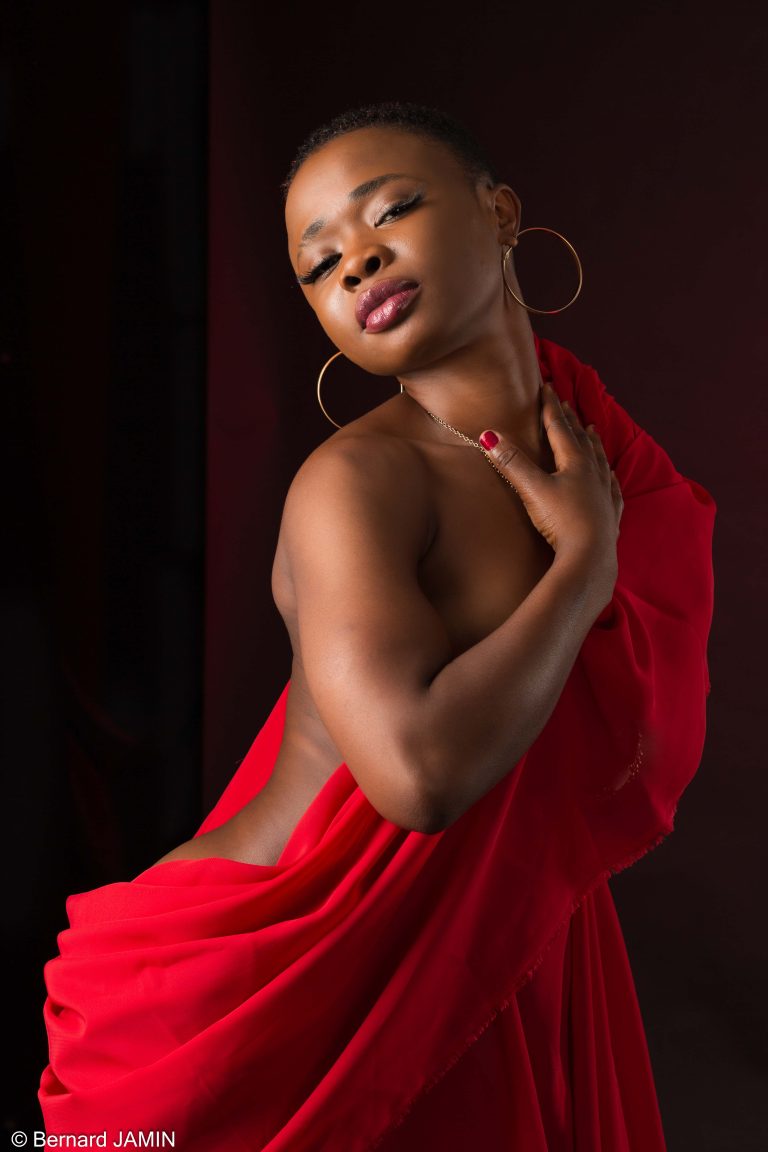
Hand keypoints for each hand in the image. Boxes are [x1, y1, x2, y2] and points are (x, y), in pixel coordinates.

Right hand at [479, 381, 623, 564]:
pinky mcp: (611, 516)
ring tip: (592, 431)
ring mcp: (605, 495)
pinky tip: (610, 477)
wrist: (590, 558)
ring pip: (599, 461)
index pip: (560, 428)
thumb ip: (512, 462)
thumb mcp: (532, 490)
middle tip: (566, 404)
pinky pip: (612, 489)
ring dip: (593, 444)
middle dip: (571, 421)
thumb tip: (487, 434)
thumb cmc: (562, 522)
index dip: (551, 408)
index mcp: (575, 463)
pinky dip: (609, 478)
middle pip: (581, 440)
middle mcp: (593, 474)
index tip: (548, 388)